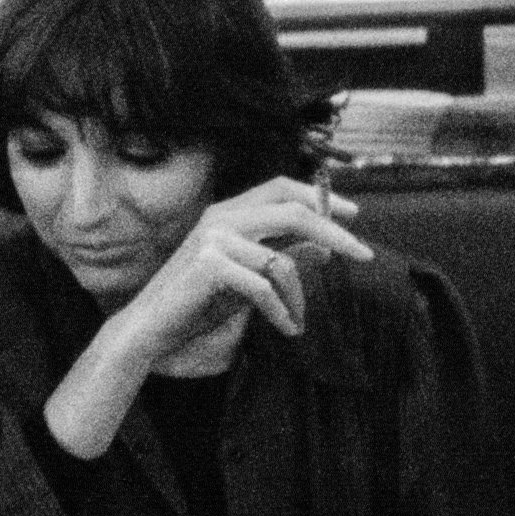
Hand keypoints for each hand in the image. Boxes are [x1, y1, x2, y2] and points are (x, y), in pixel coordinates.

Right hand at [113, 176, 371, 369]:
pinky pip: (264, 288)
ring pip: (281, 262)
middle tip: (363, 254)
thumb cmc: (196, 302)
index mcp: (228, 212)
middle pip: (292, 211)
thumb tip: (325, 247)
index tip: (353, 214)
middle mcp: (220, 217)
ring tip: (297, 320)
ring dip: (298, 297)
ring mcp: (213, 239)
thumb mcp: (249, 278)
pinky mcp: (209, 265)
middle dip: (333, 231)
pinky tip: (286, 327)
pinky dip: (281, 311)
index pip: (280, 188)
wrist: (151, 327)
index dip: (318, 197)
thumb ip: (283, 258)